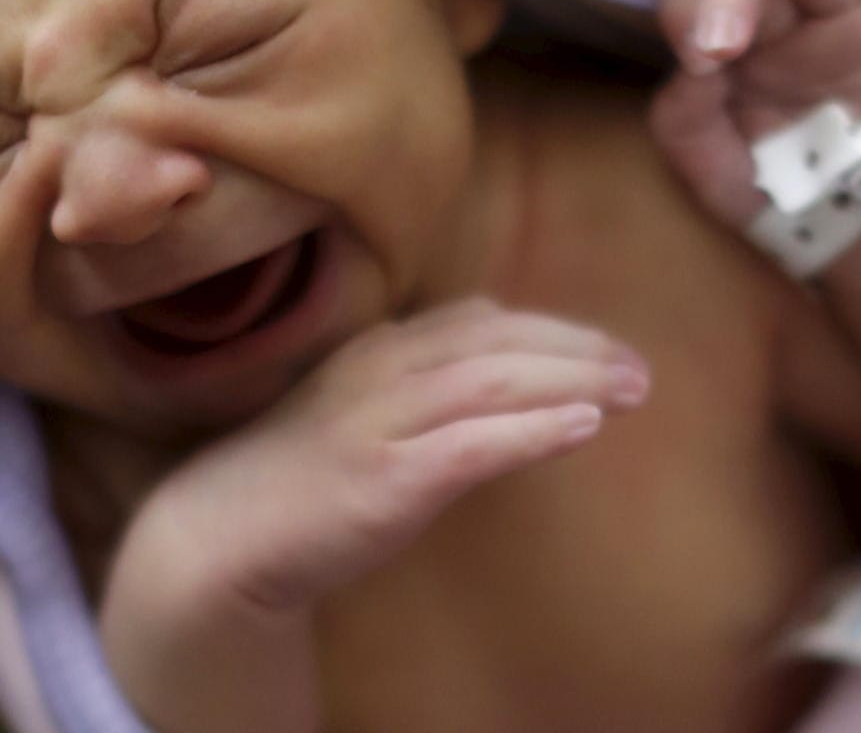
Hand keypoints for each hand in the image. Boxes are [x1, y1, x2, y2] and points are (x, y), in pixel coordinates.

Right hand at [103, 298, 649, 619]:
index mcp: (377, 350)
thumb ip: (421, 386)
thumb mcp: (360, 412)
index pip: (480, 321)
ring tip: (631, 391)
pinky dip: (533, 430)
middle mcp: (380, 371)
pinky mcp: (385, 480)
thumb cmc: (298, 479)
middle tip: (641, 371)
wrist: (219, 539)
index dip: (551, 329)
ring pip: (494, 380)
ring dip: (572, 380)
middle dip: (578, 350)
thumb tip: (502, 376)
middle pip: (499, 342)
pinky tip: (582, 427)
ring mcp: (379, 422)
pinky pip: (473, 445)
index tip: (605, 347)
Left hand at [650, 0, 860, 227]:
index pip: (696, 8)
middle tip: (728, 39)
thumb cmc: (787, 190)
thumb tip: (688, 70)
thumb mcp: (722, 178)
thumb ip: (687, 127)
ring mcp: (843, 4)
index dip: (695, 21)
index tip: (704, 58)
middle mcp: (781, 17)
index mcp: (728, 47)